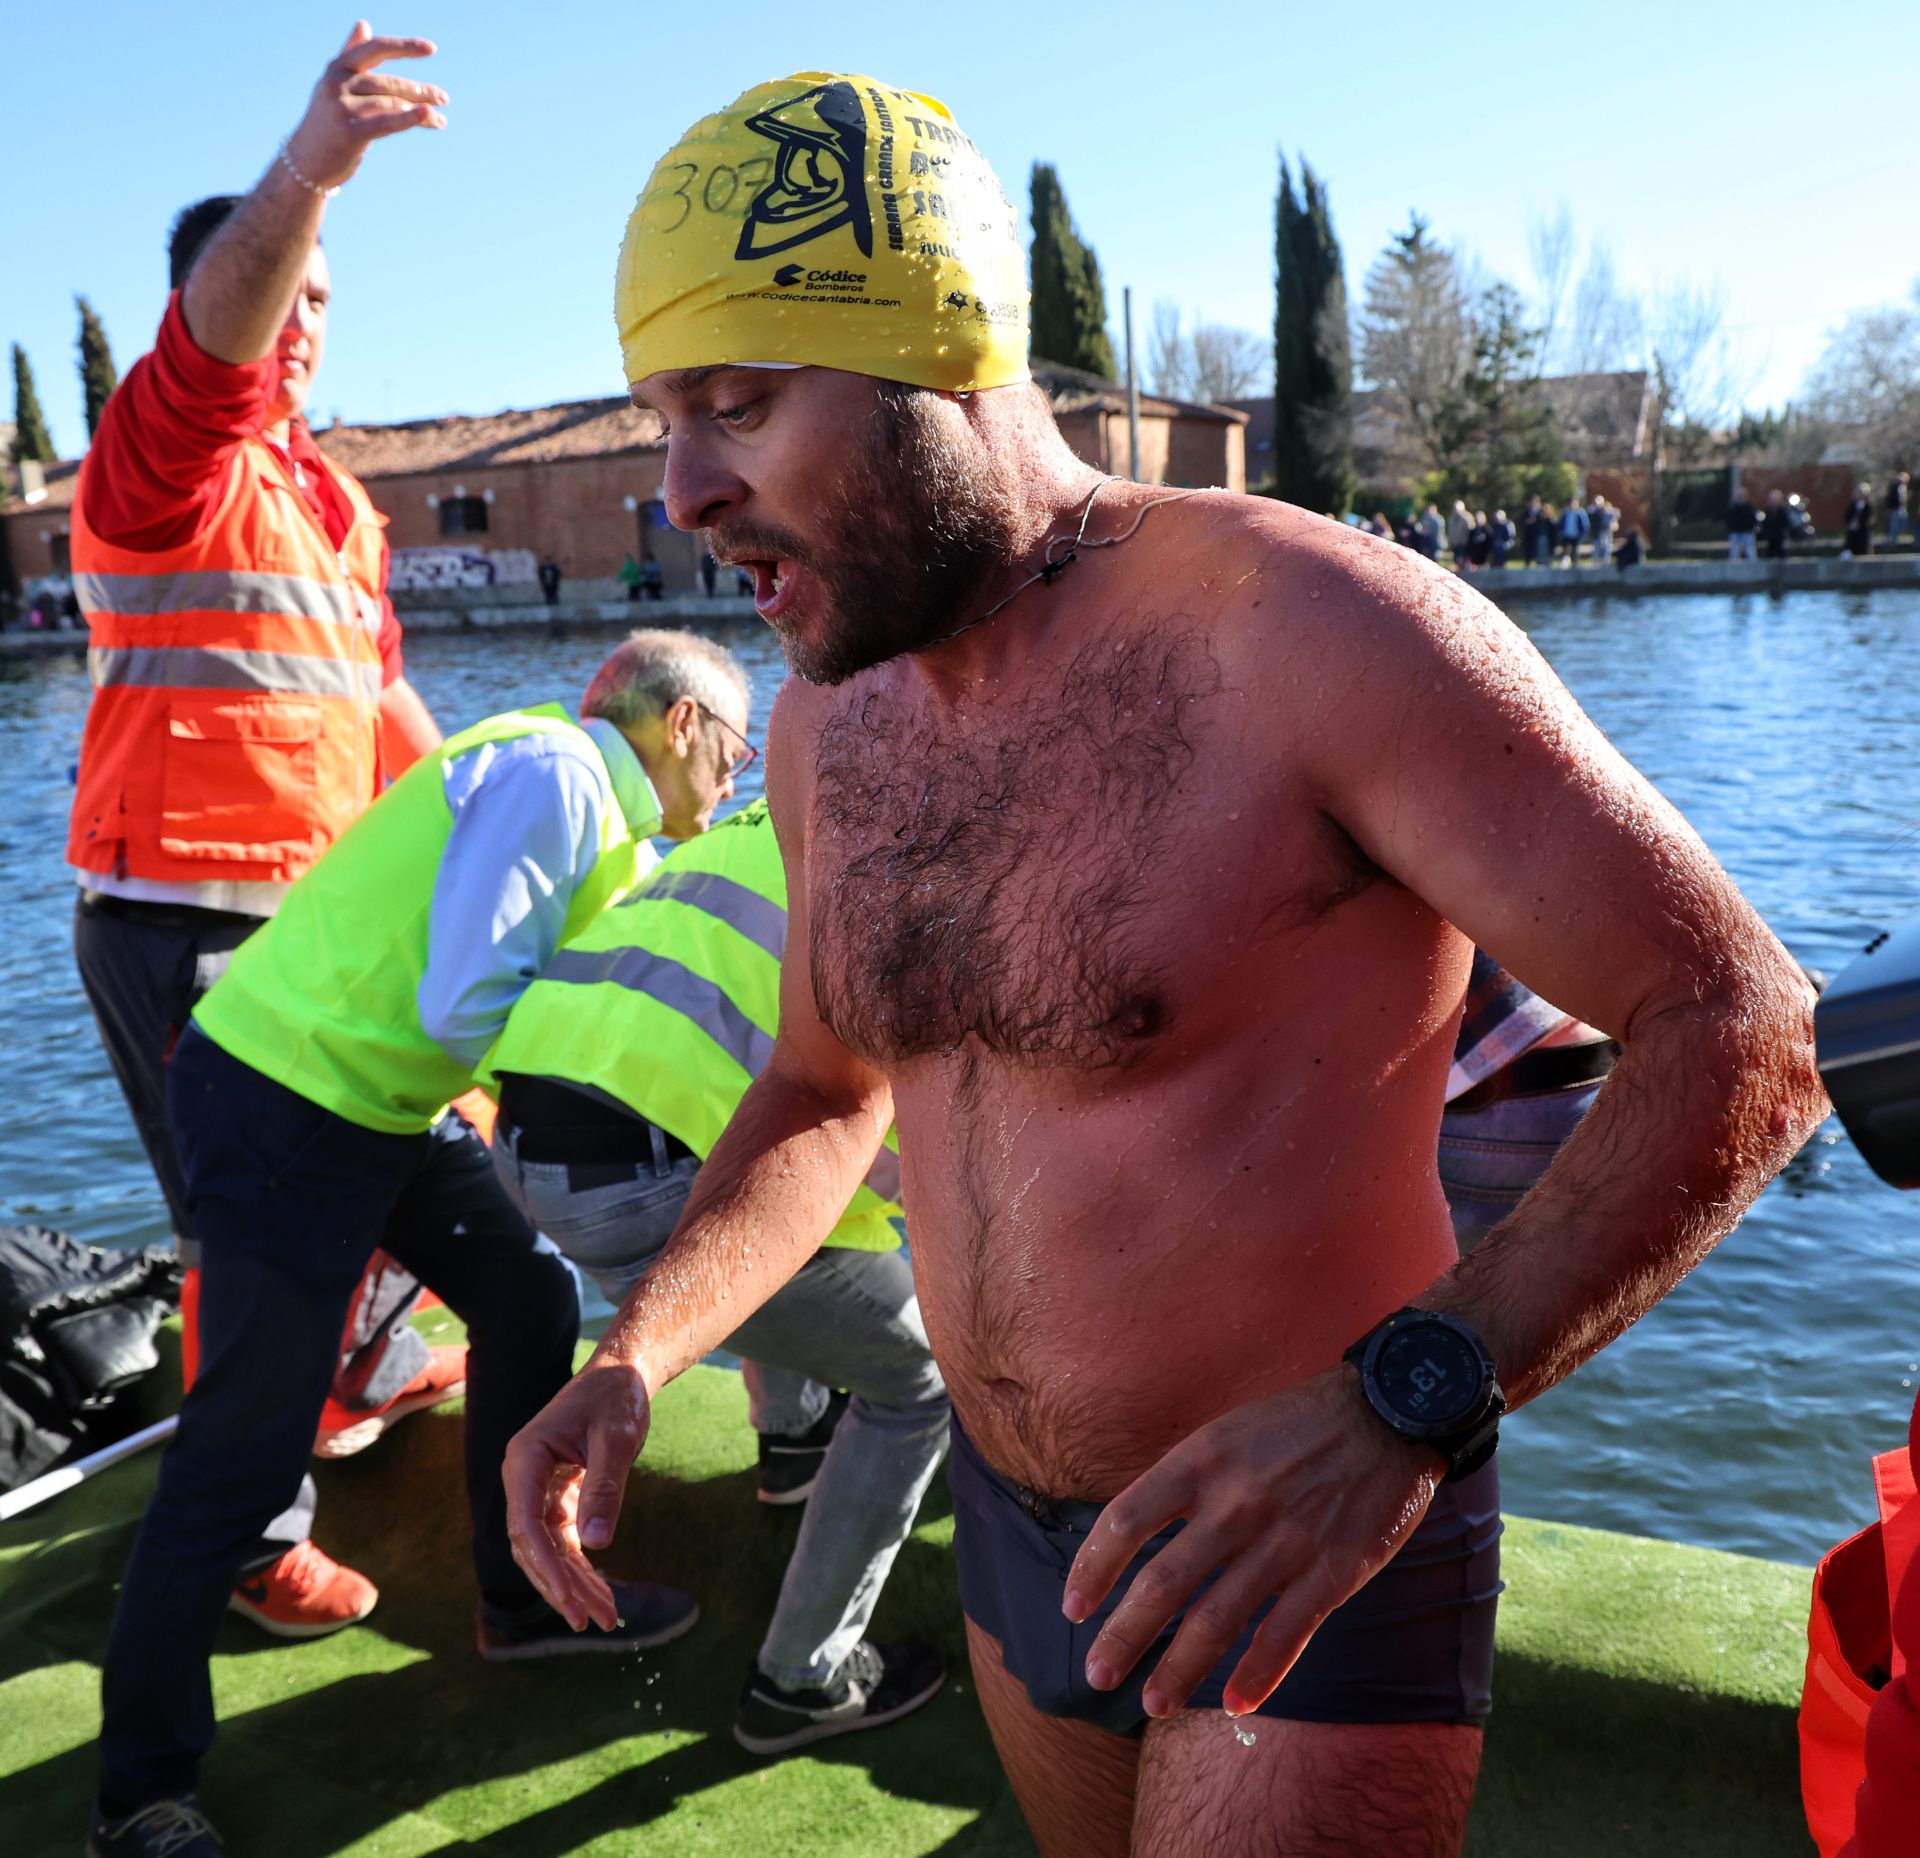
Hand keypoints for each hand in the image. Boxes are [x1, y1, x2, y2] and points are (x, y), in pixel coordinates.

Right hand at [283, 21, 446, 190]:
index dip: (404, 47)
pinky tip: (429, 117)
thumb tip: (364, 23)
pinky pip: (386, 122)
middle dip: (420, 90)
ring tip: (440, 119)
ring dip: (421, 112)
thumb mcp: (336, 84)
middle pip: (389, 83)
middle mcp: (337, 83)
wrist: (307, 161)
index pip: (375, 49)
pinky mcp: (349, 132)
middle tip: (443, 98)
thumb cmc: (327, 121)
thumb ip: (350, 54)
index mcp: (337, 67)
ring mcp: (342, 107)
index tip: (431, 49)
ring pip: (392, 104)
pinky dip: (410, 119)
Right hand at [502, 1359, 651, 1631]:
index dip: (545, 1565)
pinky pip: (562, 1541)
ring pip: (546, 1550)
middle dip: (560, 1585)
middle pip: (531, 1546)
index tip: (570, 1598)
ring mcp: (536, 1489)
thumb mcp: (617, 1437)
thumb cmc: (616, 1397)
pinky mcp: (555, 1497)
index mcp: (525, 1457)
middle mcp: (523, 1476)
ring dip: (572, 1583)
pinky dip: (580, 1566)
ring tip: (604, 1616)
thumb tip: (596, 1543)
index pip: (525, 1523)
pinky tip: (600, 1593)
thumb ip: (605, 1486)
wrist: (621, 1375)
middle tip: (590, 1620)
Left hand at [1062, 1366, 1442, 1715]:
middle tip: (1097, 1674)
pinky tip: (1233, 1702)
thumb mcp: (1226, 1431)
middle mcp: (1236, 1502)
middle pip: (1163, 1582)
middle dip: (1124, 1636)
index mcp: (1202, 1459)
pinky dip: (1258, 1675)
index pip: (1126, 1520)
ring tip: (1154, 1703)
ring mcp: (1285, 1540)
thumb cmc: (1297, 1423)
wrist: (1389, 1410)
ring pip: (1217, 1620)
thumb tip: (1135, 1534)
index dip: (1093, 1568)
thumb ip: (1184, 1481)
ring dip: (1179, 1669)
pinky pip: (1285, 1634)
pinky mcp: (1332, 1570)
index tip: (1073, 1608)